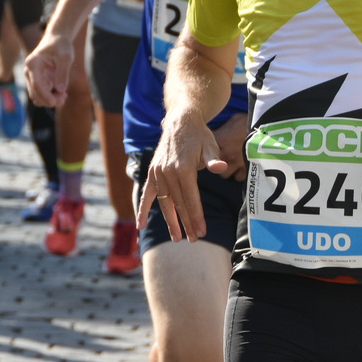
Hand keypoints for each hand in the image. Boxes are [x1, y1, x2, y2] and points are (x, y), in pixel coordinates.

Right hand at [22, 29, 75, 107]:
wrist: (57, 40)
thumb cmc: (61, 46)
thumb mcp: (65, 57)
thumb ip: (63, 73)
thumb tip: (60, 90)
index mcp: (33, 63)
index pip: (36, 84)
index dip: (45, 96)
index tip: (56, 102)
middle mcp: (29, 71)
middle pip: (35, 94)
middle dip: (49, 100)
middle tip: (65, 97)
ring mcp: (32, 77)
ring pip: (37, 97)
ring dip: (49, 100)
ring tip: (64, 96)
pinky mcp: (37, 81)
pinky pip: (41, 94)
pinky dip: (50, 97)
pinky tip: (62, 93)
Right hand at [139, 115, 226, 240]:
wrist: (180, 121)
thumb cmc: (199, 136)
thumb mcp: (210, 146)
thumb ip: (213, 160)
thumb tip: (220, 167)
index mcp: (183, 168)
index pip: (191, 199)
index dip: (196, 217)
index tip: (202, 231)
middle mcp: (168, 172)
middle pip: (178, 204)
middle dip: (187, 223)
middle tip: (195, 239)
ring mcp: (158, 173)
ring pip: (165, 202)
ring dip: (171, 221)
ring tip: (177, 238)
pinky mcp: (152, 173)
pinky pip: (147, 194)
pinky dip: (142, 209)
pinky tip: (140, 226)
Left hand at [211, 113, 249, 180]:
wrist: (268, 131)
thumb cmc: (252, 122)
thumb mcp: (236, 119)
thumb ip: (226, 127)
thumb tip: (222, 130)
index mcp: (220, 140)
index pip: (206, 149)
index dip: (208, 149)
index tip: (210, 148)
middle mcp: (226, 154)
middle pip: (214, 165)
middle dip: (217, 163)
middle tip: (223, 157)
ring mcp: (236, 164)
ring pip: (225, 174)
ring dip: (228, 169)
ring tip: (232, 164)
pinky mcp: (247, 170)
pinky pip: (239, 177)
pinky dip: (240, 173)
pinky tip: (242, 166)